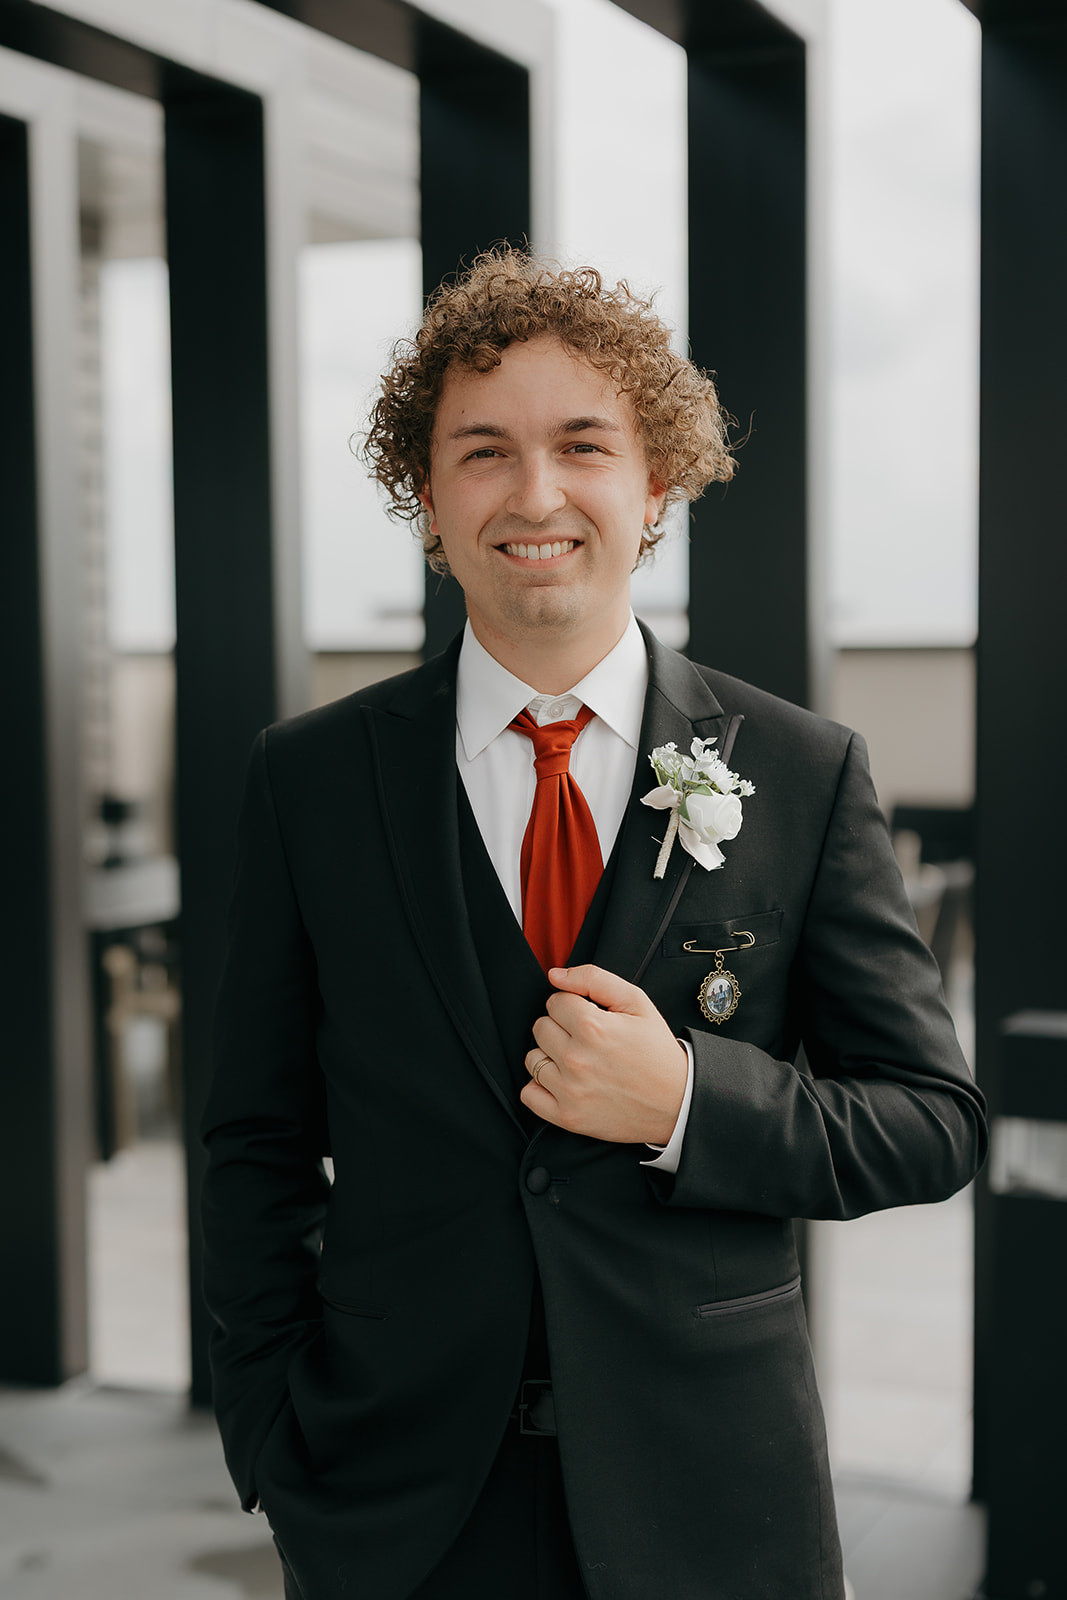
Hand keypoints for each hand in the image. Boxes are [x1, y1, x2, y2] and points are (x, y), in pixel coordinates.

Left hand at [522, 964, 687, 1144]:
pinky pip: (529, 1094)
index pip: (554, 1002)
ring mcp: (570, 1090)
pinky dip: (540, 1087)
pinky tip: (564, 1082)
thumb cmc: (656, 1050)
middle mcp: (576, 1059)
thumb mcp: (637, 1002)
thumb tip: (555, 976)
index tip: (589, 1017)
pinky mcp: (567, 1117)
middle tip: (586, 1039)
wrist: (677, 1103)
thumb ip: (594, 979)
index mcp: (593, 1027)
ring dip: (550, 1056)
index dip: (572, 1005)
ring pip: (532, 1058)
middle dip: (560, 1028)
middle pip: (540, 1027)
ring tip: (577, 1061)